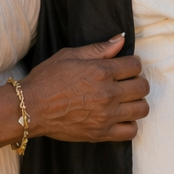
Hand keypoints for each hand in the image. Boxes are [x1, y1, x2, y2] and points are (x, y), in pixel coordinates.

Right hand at [20, 34, 148, 142]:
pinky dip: (130, 124)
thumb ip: (99, 49)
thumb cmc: (47, 79)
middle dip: (138, 81)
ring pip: (141, 109)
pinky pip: (130, 132)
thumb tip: (120, 39)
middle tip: (127, 82)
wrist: (31, 108)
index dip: (133, 63)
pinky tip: (121, 118)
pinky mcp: (101, 134)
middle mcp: (108, 94)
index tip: (127, 66)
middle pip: (142, 87)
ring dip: (137, 102)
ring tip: (126, 100)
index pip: (135, 65)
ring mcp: (106, 116)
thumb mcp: (70, 55)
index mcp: (101, 72)